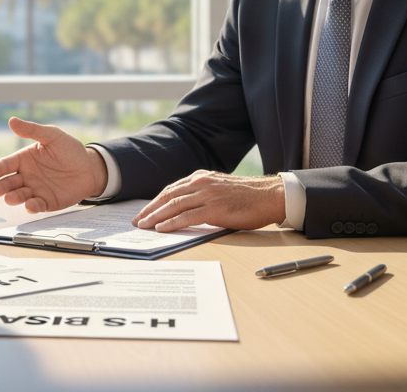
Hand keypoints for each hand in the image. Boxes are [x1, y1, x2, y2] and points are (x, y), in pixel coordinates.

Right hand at [0, 118, 107, 212]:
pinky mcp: (47, 202)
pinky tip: (30, 205)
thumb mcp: (52, 136)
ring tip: (10, 198)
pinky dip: (32, 206)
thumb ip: (32, 130)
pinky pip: (37, 206)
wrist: (90, 167)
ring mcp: (35, 190)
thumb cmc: (69, 150)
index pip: (5, 165)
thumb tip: (12, 120)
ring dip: (13, 197)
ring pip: (20, 195)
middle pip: (8, 183)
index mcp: (24, 160)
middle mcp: (26, 176)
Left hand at [131, 171, 285, 232]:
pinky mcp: (214, 208)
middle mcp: (201, 183)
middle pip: (168, 196)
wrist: (269, 196)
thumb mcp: (220, 189)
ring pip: (174, 205)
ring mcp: (207, 195)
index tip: (144, 211)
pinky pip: (187, 216)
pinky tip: (161, 228)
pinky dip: (171, 222)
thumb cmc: (248, 196)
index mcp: (201, 178)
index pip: (171, 189)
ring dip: (155, 216)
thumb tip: (187, 209)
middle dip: (149, 209)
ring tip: (143, 226)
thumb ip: (203, 195)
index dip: (155, 201)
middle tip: (137, 220)